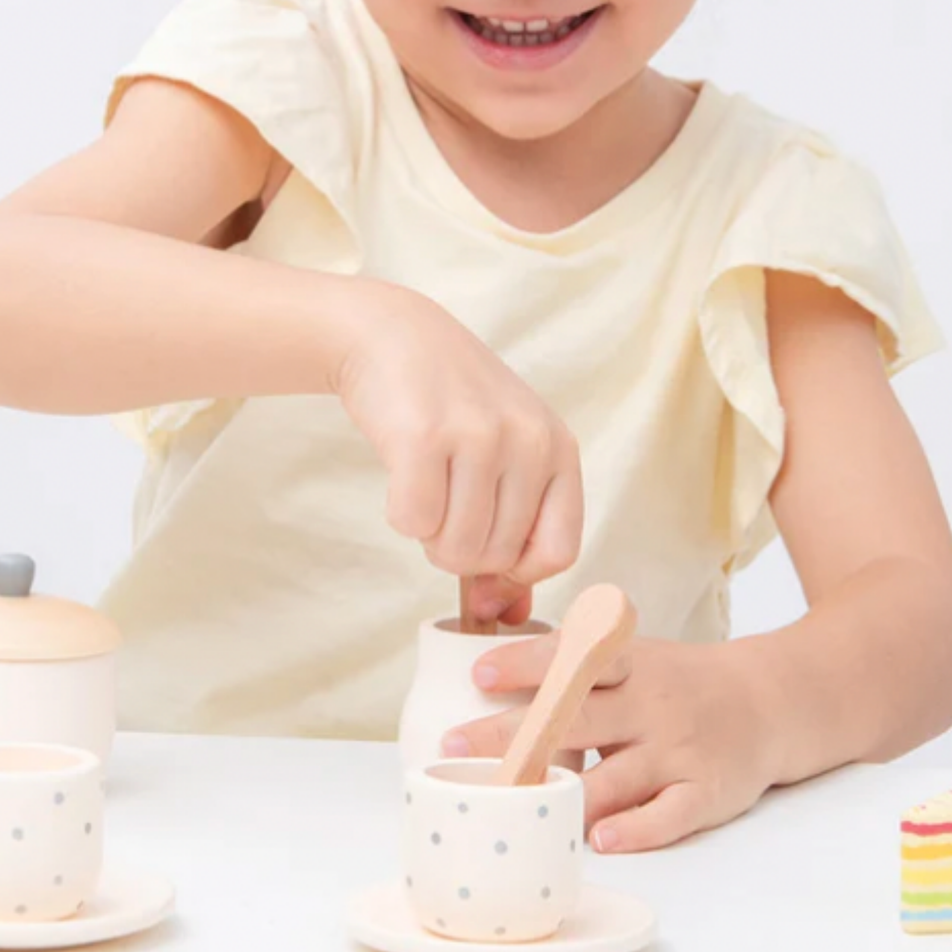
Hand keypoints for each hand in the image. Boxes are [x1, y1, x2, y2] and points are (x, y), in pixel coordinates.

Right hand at [332, 286, 582, 620]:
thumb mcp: (502, 454)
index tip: (485, 556)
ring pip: (454, 548)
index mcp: (559, 448)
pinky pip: (412, 523)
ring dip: (428, 534)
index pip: (558, 552)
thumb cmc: (450, 405)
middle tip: (443, 504)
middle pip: (496, 557)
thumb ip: (512, 532)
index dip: (515, 571)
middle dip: (458, 549)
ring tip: (425, 488)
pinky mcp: (423, 437)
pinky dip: (399, 515)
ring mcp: (478, 436)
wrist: (392, 335)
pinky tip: (401, 476)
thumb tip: (500, 615)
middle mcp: (528, 441)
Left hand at [439, 633, 776, 851]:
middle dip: (513, 735)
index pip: (573, 659)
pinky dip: (636, 828)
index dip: (526, 665)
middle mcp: (652, 704)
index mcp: (629, 664)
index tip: (479, 675)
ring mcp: (680, 749)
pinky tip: (600, 838)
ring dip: (564, 793)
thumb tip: (485, 679)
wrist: (770, 701)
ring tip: (515, 804)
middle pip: (576, 719)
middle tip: (457, 747)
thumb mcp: (631, 656)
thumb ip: (573, 665)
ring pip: (616, 776)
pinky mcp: (707, 791)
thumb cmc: (676, 682)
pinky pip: (668, 814)